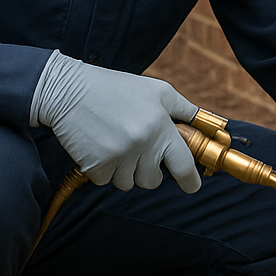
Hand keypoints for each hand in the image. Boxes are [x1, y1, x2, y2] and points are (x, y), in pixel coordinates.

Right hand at [30, 51, 201, 192]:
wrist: (69, 90)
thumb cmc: (116, 88)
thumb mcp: (157, 90)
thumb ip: (184, 109)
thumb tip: (207, 124)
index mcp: (161, 126)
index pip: (183, 165)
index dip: (190, 181)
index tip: (192, 186)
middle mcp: (143, 143)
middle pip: (153, 180)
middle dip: (147, 171)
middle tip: (136, 150)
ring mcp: (119, 156)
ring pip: (128, 182)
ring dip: (123, 170)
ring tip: (115, 143)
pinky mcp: (96, 165)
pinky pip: (106, 181)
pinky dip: (103, 169)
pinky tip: (99, 146)